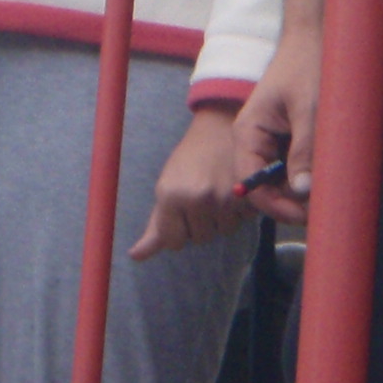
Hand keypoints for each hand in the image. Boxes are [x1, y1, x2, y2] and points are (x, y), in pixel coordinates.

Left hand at [129, 103, 251, 259]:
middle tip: (204, 193)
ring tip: (220, 188)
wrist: (220, 126)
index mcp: (170, 195)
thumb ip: (156, 225)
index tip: (183, 207)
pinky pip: (244, 220)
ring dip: (224, 216)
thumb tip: (135, 256)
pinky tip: (235, 187)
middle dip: (203, 222)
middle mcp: (196, 198)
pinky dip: (242, 208)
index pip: (174, 242)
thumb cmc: (190, 158)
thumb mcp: (168, 187)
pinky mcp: (247, 195)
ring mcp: (223, 198)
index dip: (179, 228)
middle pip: (200, 239)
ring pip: (224, 231)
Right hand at [227, 30, 317, 225]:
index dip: (276, 206)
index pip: (250, 185)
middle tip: (324, 206)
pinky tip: (325, 175)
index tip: (306, 215)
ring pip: (281, 181)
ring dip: (302, 189)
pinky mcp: (285, 140)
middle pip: (266, 188)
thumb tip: (302, 191)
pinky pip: (292, 167)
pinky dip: (307, 175)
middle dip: (292, 201)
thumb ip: (304, 150)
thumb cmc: (306, 67)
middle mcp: (253, 142)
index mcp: (247, 133)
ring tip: (328, 191)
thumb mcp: (309, 110)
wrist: (313, 40)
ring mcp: (269, 142)